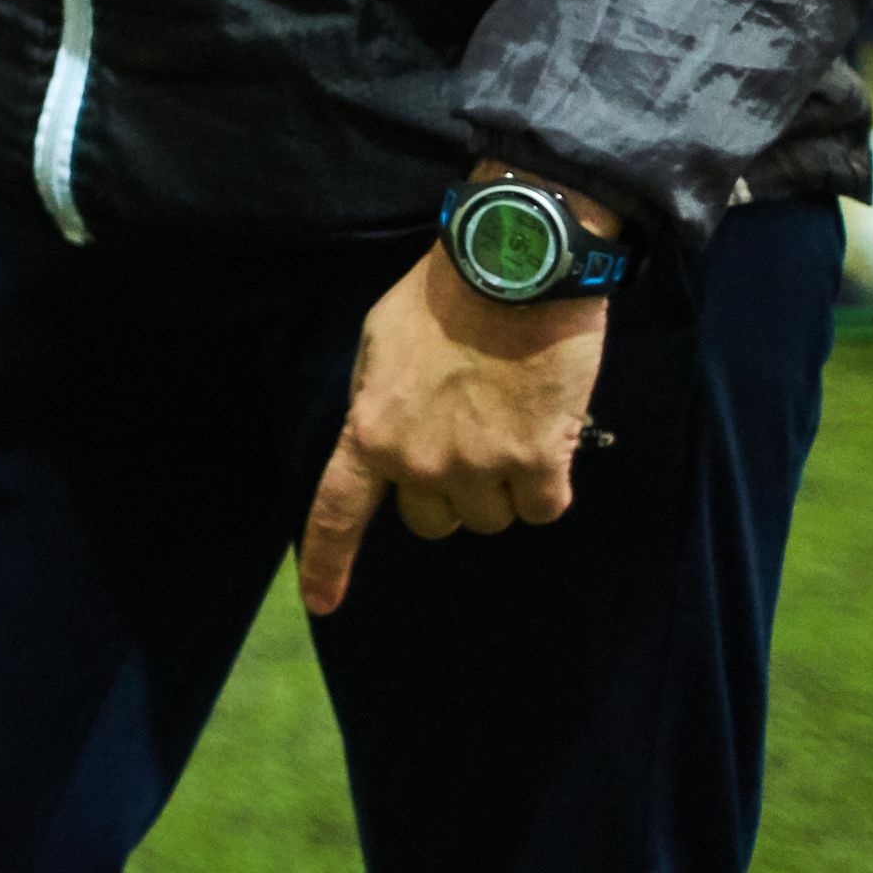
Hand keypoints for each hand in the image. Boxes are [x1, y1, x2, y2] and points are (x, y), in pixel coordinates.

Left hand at [297, 235, 611, 614]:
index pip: (338, 510)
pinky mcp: (537, 462)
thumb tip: (392, 441)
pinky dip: (550, 482)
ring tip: (511, 419)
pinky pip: (544, 508)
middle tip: (471, 436)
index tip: (322, 603)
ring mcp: (478, 466)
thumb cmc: (444, 299)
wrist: (513, 269)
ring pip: (494, 517)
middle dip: (453, 493)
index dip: (328, 561)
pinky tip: (547, 433)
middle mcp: (418, 461)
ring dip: (506, 483)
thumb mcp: (382, 347)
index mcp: (370, 432)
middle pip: (434, 522)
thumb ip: (380, 406)